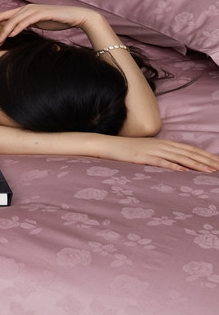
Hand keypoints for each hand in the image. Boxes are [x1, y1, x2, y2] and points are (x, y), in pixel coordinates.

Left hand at [0, 4, 99, 47]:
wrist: (75, 16)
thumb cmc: (57, 21)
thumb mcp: (37, 24)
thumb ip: (26, 25)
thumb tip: (15, 31)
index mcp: (24, 10)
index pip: (4, 15)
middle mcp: (27, 8)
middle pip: (5, 16)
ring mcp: (34, 10)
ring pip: (14, 20)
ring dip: (4, 32)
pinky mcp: (41, 14)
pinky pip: (26, 21)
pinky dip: (17, 28)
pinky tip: (11, 35)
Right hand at [100, 136, 218, 172]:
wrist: (107, 145)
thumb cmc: (127, 150)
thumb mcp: (147, 151)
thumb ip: (162, 155)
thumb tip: (176, 164)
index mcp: (164, 143)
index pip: (190, 149)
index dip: (205, 155)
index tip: (218, 162)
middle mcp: (161, 145)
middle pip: (188, 153)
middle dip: (206, 160)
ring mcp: (152, 150)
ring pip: (179, 157)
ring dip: (196, 164)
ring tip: (210, 171)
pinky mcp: (143, 157)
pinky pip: (161, 162)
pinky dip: (173, 166)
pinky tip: (183, 171)